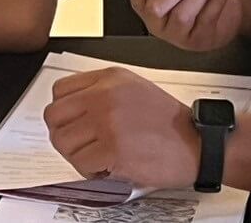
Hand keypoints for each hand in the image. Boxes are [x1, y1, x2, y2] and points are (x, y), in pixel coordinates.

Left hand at [44, 68, 200, 190]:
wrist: (196, 142)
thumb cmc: (168, 121)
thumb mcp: (133, 88)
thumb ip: (100, 91)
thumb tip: (71, 108)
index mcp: (109, 78)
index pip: (59, 90)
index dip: (63, 112)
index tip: (73, 123)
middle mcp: (105, 95)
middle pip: (54, 116)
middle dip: (64, 134)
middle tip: (81, 144)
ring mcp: (108, 121)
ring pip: (63, 142)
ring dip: (77, 155)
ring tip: (98, 156)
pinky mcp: (113, 149)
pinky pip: (81, 163)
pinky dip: (90, 171)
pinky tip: (107, 167)